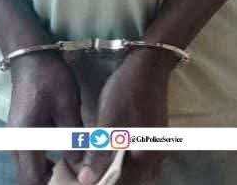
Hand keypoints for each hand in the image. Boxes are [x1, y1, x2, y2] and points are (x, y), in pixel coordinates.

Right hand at [8, 52, 82, 184]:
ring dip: (45, 173)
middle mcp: (15, 143)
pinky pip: (28, 156)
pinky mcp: (19, 130)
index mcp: (25, 139)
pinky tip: (60, 155)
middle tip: (73, 177)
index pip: (32, 179)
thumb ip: (73, 137)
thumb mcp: (67, 105)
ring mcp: (15, 137)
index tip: (72, 181)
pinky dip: (42, 162)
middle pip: (27, 177)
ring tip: (70, 167)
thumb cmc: (49, 77)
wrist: (30, 54)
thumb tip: (81, 165)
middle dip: (48, 182)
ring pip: (27, 167)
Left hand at [73, 48, 175, 183]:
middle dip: (106, 176)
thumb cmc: (129, 90)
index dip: (100, 181)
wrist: (149, 63)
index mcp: (146, 159)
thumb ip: (99, 154)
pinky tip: (107, 150)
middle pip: (128, 179)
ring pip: (132, 169)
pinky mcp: (152, 138)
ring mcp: (156, 148)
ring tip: (92, 161)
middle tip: (83, 169)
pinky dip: (120, 158)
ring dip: (112, 168)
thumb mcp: (110, 121)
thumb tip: (85, 181)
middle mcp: (155, 159)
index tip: (81, 177)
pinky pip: (135, 158)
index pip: (120, 184)